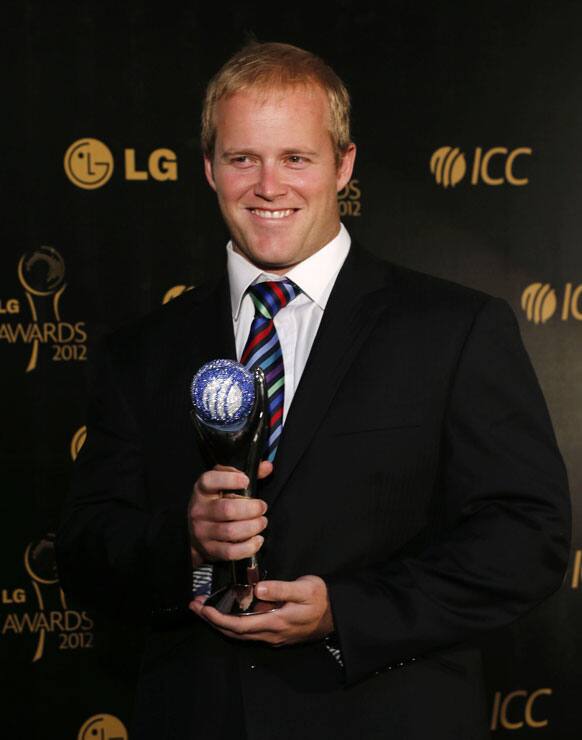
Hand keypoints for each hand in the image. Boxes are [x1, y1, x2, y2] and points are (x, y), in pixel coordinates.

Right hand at [188, 461, 272, 566]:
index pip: (210, 481)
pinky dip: (248, 547)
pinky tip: (257, 539)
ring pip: (231, 531)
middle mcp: (200, 510)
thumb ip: (246, 474)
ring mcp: (203, 532)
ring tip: (262, 522)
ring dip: (253, 527)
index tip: (246, 481)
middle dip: (251, 508)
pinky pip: (231, 552)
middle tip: (262, 507)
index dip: (229, 479)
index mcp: (202, 491)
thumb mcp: (224, 485)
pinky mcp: (210, 550)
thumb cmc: (215, 503)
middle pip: (227, 509)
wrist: (195, 532)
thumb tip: (267, 466)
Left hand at [189, 575, 333, 645]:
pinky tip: (228, 612)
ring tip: (205, 608)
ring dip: (220, 623)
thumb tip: (258, 589)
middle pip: (234, 632)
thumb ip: (281, 589)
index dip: (218, 619)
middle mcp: (270, 634)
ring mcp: (272, 636)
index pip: (239, 624)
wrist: (337, 616)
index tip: (203, 608)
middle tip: (194, 606)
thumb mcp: (306, 588)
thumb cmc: (321, 599)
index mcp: (275, 623)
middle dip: (212, 621)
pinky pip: (248, 632)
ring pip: (239, 634)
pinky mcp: (275, 633)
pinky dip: (232, 623)